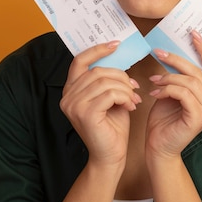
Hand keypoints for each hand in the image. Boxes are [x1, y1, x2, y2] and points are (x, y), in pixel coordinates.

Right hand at [60, 41, 141, 167]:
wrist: (111, 155)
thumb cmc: (112, 126)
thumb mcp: (110, 96)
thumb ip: (108, 79)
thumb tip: (119, 57)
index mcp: (71, 90)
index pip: (80, 60)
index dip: (98, 50)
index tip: (116, 45)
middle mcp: (67, 96)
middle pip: (97, 71)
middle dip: (121, 76)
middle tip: (134, 88)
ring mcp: (73, 105)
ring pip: (105, 82)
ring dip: (125, 89)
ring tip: (133, 99)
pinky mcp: (84, 113)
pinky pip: (109, 94)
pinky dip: (124, 97)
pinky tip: (131, 106)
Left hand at [145, 30, 201, 159]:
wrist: (158, 148)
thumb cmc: (163, 121)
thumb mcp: (171, 92)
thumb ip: (177, 77)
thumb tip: (170, 53)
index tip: (192, 34)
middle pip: (198, 71)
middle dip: (177, 60)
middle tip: (159, 53)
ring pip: (190, 81)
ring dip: (169, 77)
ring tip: (154, 80)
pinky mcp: (199, 117)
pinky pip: (183, 93)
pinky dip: (168, 89)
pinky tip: (156, 93)